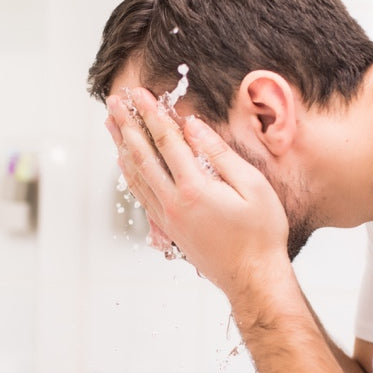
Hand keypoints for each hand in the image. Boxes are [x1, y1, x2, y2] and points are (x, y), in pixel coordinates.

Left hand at [104, 86, 289, 297]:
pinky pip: (141, 194)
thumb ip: (220, 154)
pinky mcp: (168, 229)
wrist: (253, 279)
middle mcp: (173, 203)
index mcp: (195, 189)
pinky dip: (130, 174)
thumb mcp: (252, 187)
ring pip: (136, 175)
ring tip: (111, 124)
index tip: (139, 93)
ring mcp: (167, 217)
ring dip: (122, 146)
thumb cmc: (261, 234)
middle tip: (114, 102)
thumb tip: (193, 127)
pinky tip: (125, 162)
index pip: (166, 141)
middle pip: (142, 156)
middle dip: (127, 125)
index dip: (152, 114)